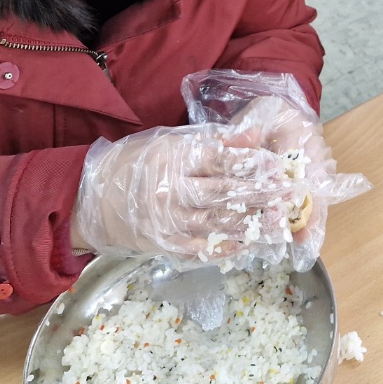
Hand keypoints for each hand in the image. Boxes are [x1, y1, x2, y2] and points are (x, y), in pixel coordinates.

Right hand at [71, 115, 306, 262]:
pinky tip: (249, 244)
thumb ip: (214, 140)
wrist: (90, 200)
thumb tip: (253, 135)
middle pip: (226, 193)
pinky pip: (201, 248)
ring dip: (253, 224)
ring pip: (218, 223)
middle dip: (263, 195)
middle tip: (292, 195)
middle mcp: (172, 191)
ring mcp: (168, 221)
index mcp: (174, 158)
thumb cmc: (135, 163)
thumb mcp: (171, 140)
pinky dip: (226, 247)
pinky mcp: (164, 244)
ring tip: (281, 222)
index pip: (221, 160)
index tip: (279, 166)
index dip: (253, 164)